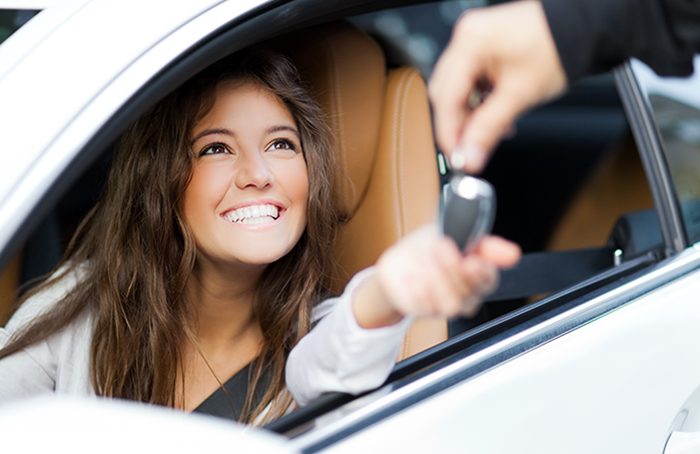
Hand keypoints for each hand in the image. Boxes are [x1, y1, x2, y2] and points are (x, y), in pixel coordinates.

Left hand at [352, 225, 520, 327]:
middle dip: (453, 268)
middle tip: (440, 246)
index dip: (483, 273)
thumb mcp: (455, 233)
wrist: (400, 261)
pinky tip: (412, 275)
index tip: (471, 260)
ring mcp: (445, 305)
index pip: (489, 280)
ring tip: (425, 259)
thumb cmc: (431, 247)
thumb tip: (513, 253)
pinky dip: (418, 288)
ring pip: (451, 305)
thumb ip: (484, 244)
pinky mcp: (424, 310)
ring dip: (437, 280)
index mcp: (478, 274)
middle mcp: (465, 294)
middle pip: (470, 293)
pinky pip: (425, 307)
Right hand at [428, 0, 567, 172]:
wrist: (582, 29)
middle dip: (458, 125)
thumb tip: (469, 157)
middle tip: (469, 151)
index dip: (449, 132)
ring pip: (457, 91)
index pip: (446, 97)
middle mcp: (466, 38)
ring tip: (488, 134)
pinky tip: (493, 117)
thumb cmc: (558, 47)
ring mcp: (473, 42)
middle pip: (446, 94)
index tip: (457, 157)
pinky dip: (479, 103)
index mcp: (471, 41)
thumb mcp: (520, 95)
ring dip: (470, 116)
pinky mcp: (483, 49)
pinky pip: (470, 82)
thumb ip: (488, 129)